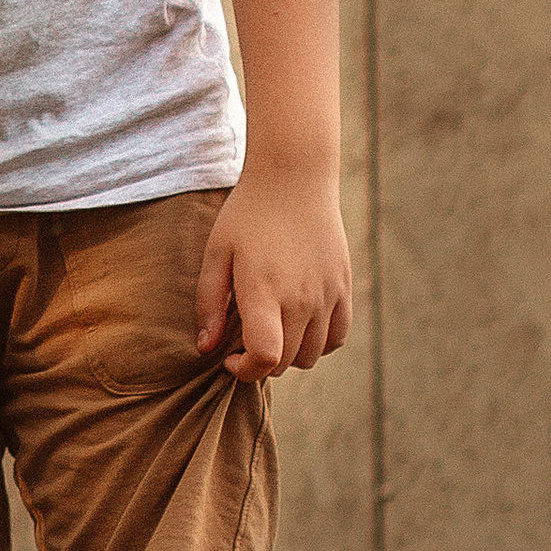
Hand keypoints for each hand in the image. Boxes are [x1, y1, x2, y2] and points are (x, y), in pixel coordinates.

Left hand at [195, 167, 350, 381]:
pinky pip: (338, 337)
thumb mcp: (216, 255)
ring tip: (271, 330)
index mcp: (265, 293)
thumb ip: (209, 305)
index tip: (229, 358)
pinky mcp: (343, 288)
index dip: (245, 371)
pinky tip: (299, 326)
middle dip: (261, 362)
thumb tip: (206, 348)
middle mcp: (302, 300)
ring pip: (313, 355)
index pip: (266, 359)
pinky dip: (320, 343)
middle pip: (287, 362)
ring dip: (289, 355)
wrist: (294, 179)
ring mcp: (328, 295)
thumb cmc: (247, 215)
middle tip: (243, 341)